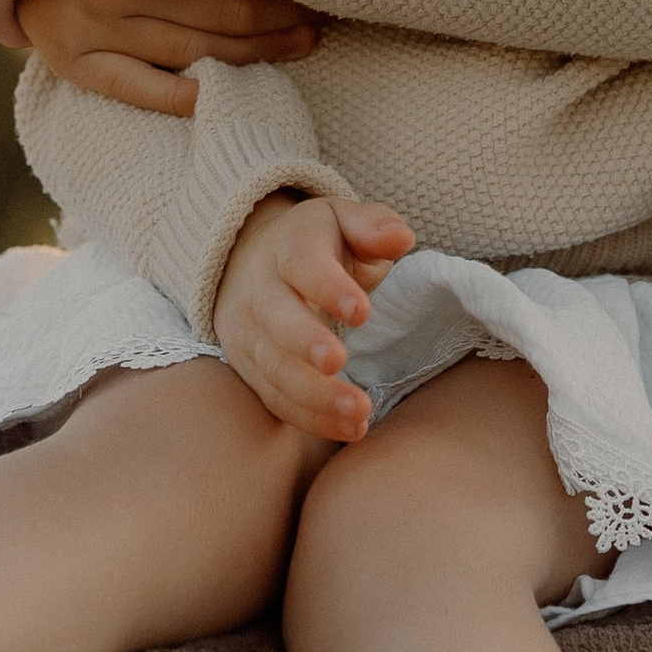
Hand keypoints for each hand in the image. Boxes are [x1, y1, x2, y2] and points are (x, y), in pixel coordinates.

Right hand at [18, 0, 320, 117]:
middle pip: (218, 12)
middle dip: (279, 19)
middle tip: (322, 18)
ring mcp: (85, 26)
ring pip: (192, 50)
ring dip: (255, 53)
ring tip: (302, 44)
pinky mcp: (70, 61)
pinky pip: (141, 88)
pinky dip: (186, 96)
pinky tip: (225, 96)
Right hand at [215, 192, 416, 444]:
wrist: (251, 264)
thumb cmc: (316, 245)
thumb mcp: (343, 221)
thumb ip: (372, 227)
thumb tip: (401, 238)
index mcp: (289, 247)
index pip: (302, 264)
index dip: (327, 287)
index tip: (361, 312)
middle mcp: (260, 291)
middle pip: (276, 319)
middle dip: (304, 342)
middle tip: (338, 363)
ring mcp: (251, 334)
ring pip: (274, 368)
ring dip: (315, 395)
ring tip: (359, 413)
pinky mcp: (252, 370)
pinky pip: (276, 399)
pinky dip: (310, 418)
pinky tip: (350, 430)